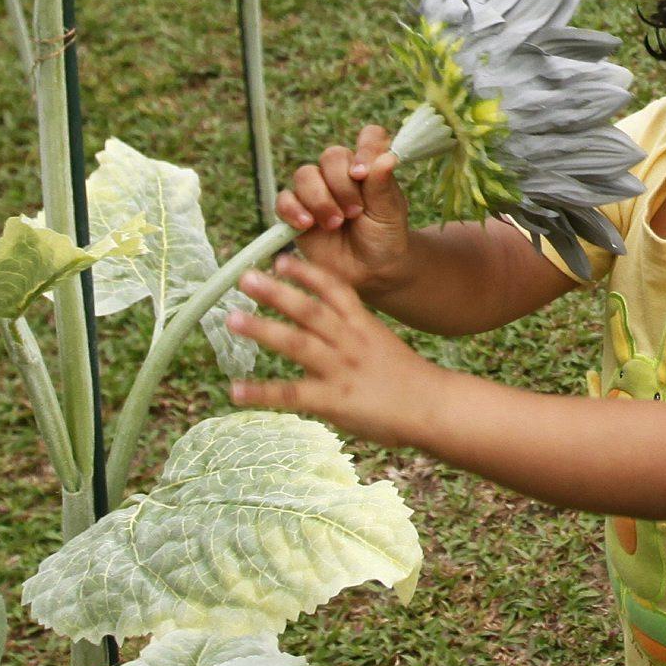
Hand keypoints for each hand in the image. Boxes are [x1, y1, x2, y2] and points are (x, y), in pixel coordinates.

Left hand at [227, 252, 446, 448]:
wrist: (434, 407)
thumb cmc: (408, 378)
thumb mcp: (381, 343)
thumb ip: (352, 332)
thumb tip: (321, 323)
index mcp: (362, 324)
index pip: (334, 289)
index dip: (306, 273)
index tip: (281, 258)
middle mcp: (349, 341)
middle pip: (309, 309)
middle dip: (276, 291)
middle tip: (245, 277)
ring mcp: (340, 369)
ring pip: (296, 343)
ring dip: (262, 329)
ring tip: (232, 318)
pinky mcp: (333, 400)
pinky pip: (292, 395)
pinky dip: (261, 392)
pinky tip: (235, 389)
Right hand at [271, 123, 415, 296]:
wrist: (370, 271)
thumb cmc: (384, 238)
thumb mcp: (390, 213)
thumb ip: (383, 186)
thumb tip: (386, 157)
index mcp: (368, 167)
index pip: (368, 138)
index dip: (364, 148)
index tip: (362, 174)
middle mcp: (340, 174)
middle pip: (331, 156)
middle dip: (341, 184)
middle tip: (355, 212)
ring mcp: (316, 191)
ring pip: (305, 175)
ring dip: (319, 199)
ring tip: (335, 223)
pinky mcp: (296, 211)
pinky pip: (284, 199)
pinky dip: (293, 210)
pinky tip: (307, 224)